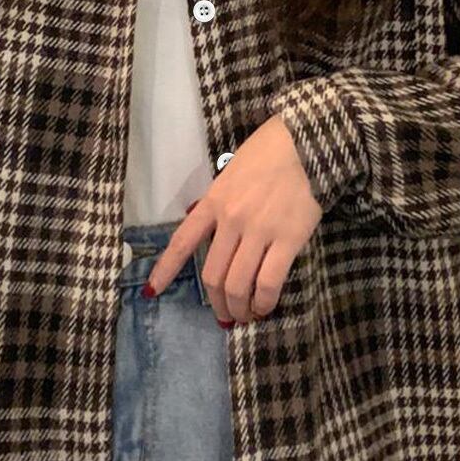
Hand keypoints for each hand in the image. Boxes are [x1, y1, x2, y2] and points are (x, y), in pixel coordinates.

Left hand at [144, 114, 322, 324]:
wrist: (307, 144)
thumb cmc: (268, 155)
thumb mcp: (231, 175)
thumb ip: (219, 205)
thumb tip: (212, 236)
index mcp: (213, 201)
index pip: (182, 241)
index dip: (166, 270)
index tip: (152, 291)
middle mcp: (231, 219)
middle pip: (213, 275)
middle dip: (218, 303)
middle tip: (225, 315)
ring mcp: (259, 230)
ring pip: (238, 284)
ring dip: (239, 309)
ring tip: (246, 316)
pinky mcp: (288, 239)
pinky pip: (269, 282)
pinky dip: (264, 302)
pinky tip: (265, 307)